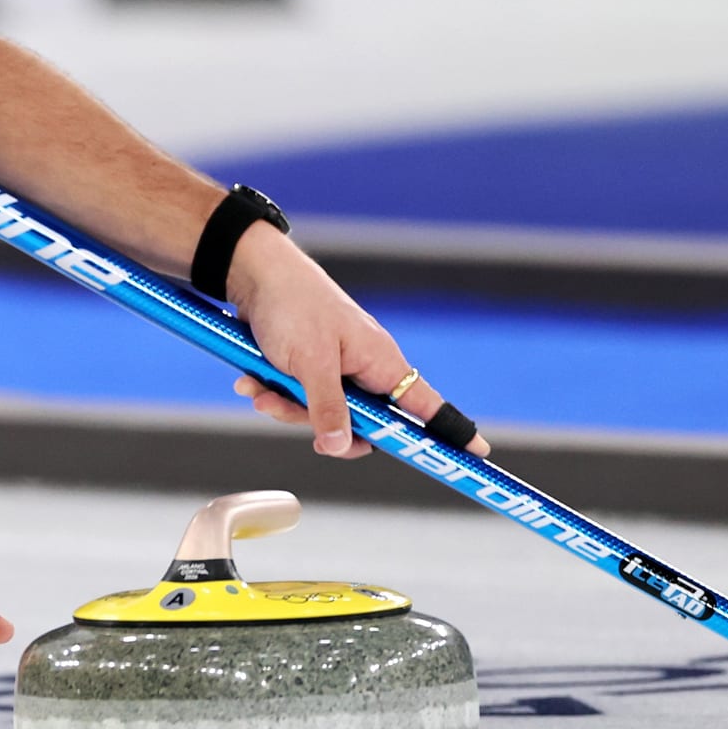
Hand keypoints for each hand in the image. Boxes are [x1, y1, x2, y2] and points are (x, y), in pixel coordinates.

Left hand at [225, 225, 490, 459]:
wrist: (253, 274)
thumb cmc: (293, 306)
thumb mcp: (311, 363)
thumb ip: (328, 408)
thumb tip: (341, 447)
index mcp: (382, 362)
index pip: (427, 406)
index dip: (451, 431)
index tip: (477, 454)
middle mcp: (364, 368)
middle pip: (362, 424)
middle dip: (321, 425)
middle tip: (288, 410)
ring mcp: (335, 368)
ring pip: (321, 414)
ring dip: (286, 407)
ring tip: (260, 390)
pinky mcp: (306, 366)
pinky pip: (297, 398)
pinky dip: (273, 393)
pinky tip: (250, 382)